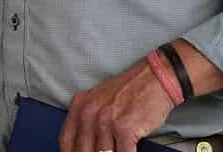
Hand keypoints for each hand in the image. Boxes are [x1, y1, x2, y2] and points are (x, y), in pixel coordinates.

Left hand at [59, 60, 174, 151]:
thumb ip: (88, 121)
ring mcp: (106, 120)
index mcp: (80, 106)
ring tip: (113, 151)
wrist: (155, 78)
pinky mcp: (124, 128)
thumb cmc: (131, 91)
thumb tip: (84, 146)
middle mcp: (89, 113)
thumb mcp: (99, 101)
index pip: (66, 142)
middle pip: (82, 151)